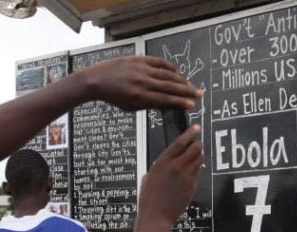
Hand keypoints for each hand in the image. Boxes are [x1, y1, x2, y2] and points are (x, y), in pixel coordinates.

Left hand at [80, 56, 203, 111]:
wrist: (96, 80)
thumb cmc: (113, 97)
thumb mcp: (130, 107)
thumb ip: (149, 105)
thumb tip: (167, 105)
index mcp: (139, 96)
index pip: (164, 100)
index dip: (180, 102)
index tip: (191, 105)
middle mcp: (142, 82)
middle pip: (169, 87)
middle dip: (187, 91)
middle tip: (200, 94)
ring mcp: (141, 69)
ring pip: (167, 74)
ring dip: (181, 80)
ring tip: (191, 85)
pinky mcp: (139, 59)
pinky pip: (159, 62)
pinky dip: (170, 68)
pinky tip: (177, 73)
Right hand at [138, 124, 203, 226]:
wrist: (156, 216)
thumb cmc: (149, 197)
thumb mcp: (150, 175)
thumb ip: (162, 165)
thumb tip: (171, 159)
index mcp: (163, 162)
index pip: (180, 142)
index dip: (190, 133)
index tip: (196, 127)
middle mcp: (176, 167)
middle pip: (195, 148)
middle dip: (198, 143)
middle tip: (197, 142)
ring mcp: (186, 176)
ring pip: (200, 159)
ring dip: (199, 155)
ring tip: (195, 155)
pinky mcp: (192, 186)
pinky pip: (198, 172)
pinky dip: (197, 168)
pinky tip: (191, 170)